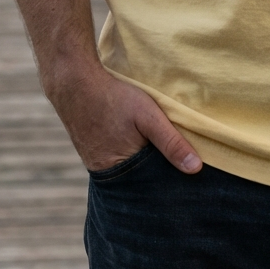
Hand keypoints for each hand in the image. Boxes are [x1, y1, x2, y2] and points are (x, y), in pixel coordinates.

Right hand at [46, 62, 202, 174]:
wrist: (74, 81)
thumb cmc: (113, 97)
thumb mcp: (149, 116)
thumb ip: (171, 142)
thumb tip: (195, 169)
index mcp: (119, 172)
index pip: (151, 187)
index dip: (167, 182)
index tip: (185, 179)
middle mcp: (104, 173)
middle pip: (139, 181)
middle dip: (156, 175)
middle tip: (176, 165)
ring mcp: (94, 162)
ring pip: (128, 169)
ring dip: (142, 163)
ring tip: (158, 152)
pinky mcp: (90, 150)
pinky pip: (116, 158)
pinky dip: (129, 153)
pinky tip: (137, 142)